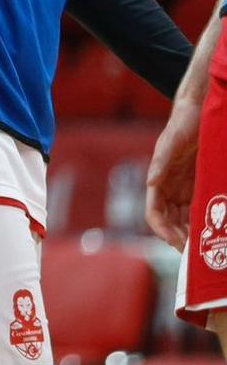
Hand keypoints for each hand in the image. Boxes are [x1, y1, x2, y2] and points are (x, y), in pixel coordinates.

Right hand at [148, 96, 203, 250]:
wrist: (202, 110)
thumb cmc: (183, 123)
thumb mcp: (171, 140)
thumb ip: (160, 161)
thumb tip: (150, 183)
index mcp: (158, 179)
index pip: (153, 212)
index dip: (162, 229)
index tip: (177, 243)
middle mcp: (168, 187)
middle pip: (169, 220)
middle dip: (178, 238)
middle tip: (196, 254)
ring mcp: (183, 188)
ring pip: (183, 219)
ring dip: (191, 234)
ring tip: (207, 247)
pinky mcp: (198, 185)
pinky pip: (197, 209)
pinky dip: (202, 223)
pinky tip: (213, 230)